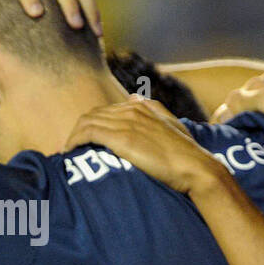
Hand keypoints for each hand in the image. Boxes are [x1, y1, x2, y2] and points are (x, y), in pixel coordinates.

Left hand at [66, 95, 219, 194]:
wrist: (195, 167)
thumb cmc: (186, 153)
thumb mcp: (171, 124)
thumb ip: (152, 109)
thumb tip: (133, 97)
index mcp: (141, 107)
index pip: (105, 111)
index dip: (92, 125)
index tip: (84, 141)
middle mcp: (132, 110)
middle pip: (93, 115)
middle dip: (79, 131)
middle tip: (70, 149)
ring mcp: (126, 122)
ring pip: (87, 122)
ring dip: (73, 136)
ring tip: (68, 153)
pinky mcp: (122, 138)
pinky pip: (88, 133)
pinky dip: (75, 141)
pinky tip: (70, 152)